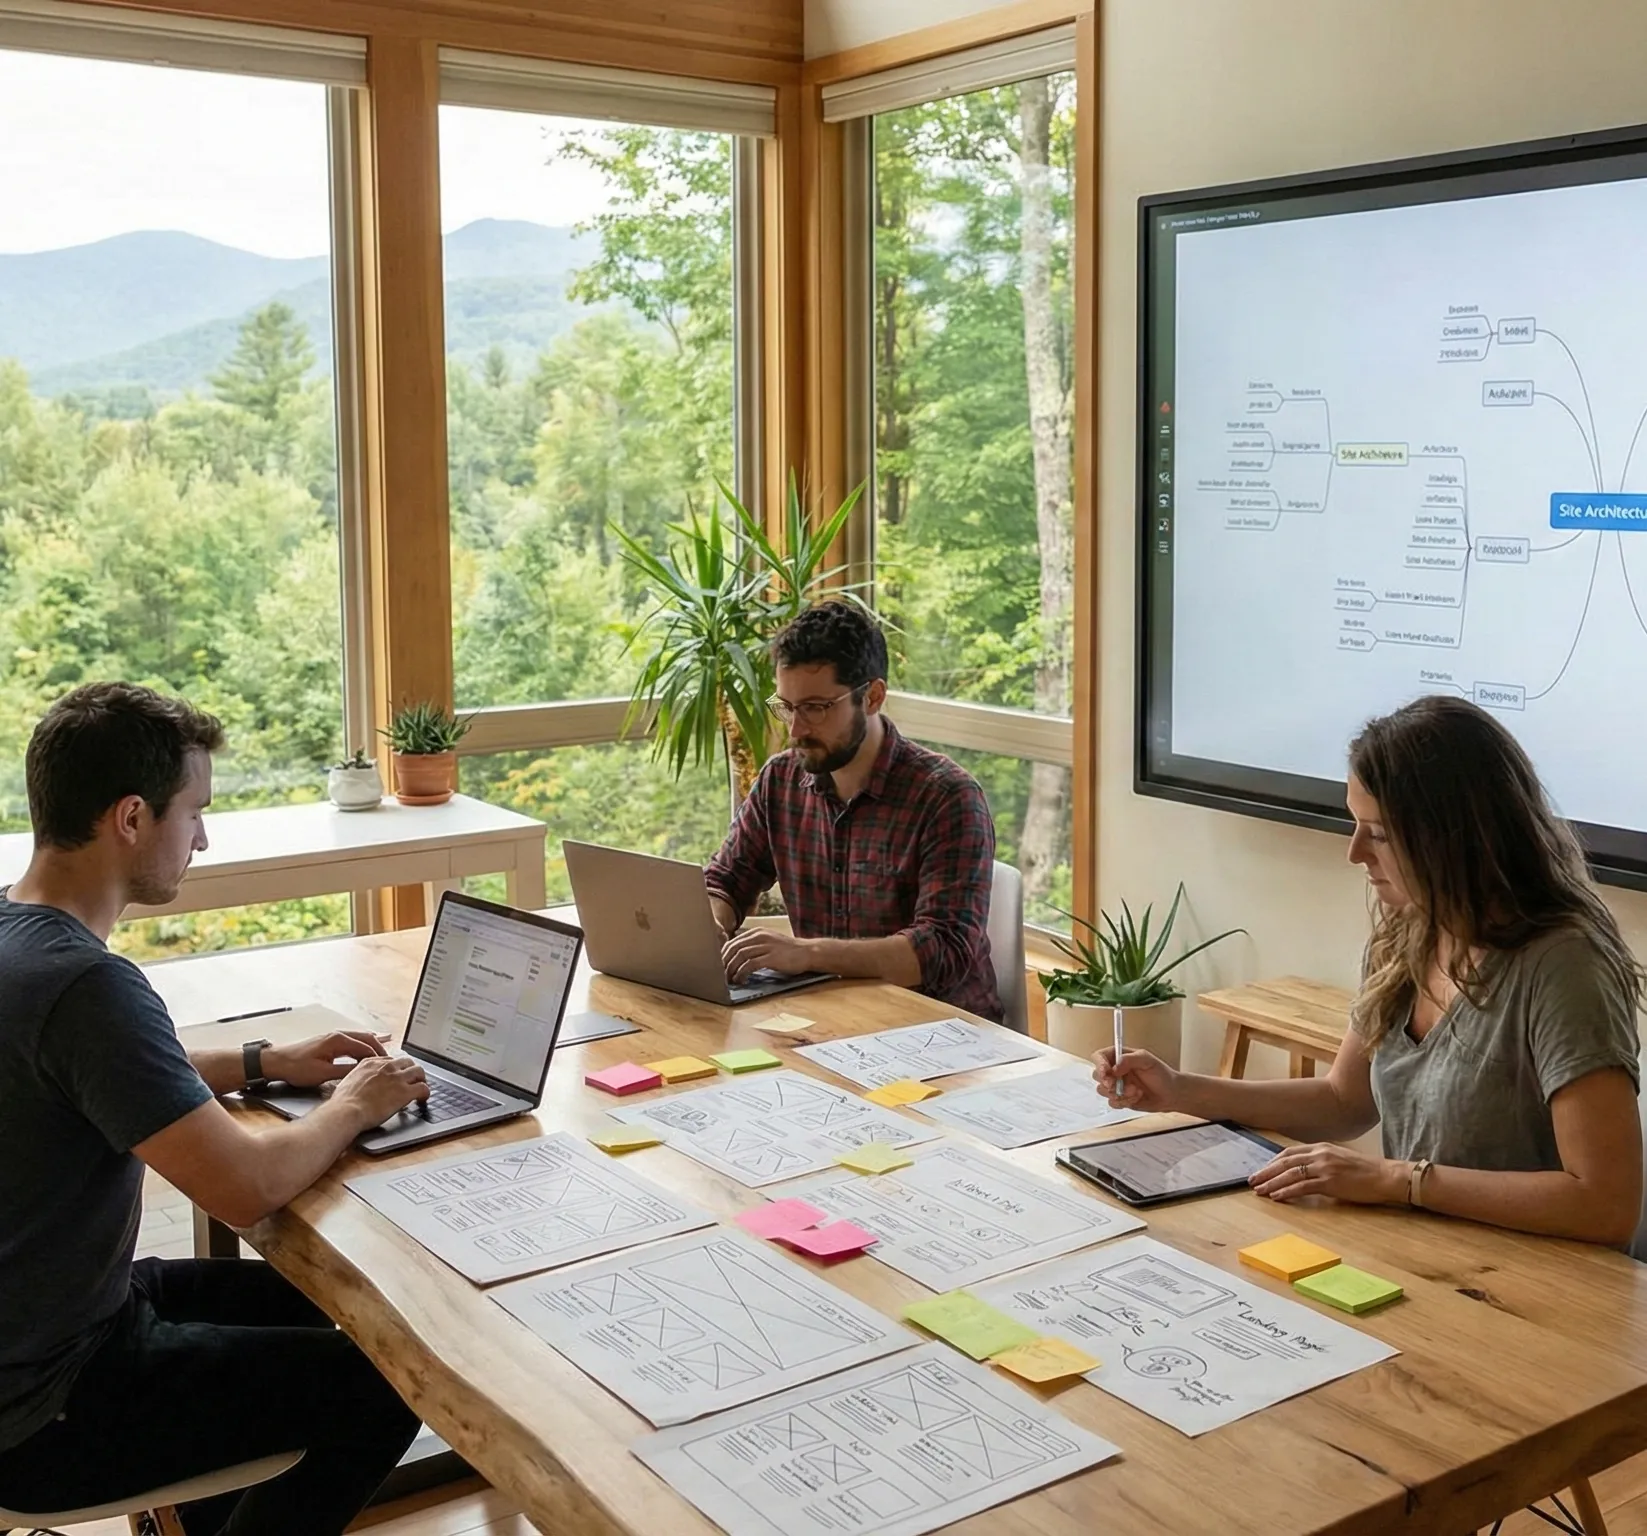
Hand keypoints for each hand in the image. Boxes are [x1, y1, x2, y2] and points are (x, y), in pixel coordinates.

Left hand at [262, 1031, 389, 1088]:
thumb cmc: (296, 1066)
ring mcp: (334, 1037)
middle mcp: (338, 1035)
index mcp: (338, 1041)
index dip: (379, 1057)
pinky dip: (364, 1042)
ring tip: (388, 1049)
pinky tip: (371, 1041)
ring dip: (374, 1044)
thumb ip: (344, 1072)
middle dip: (381, 1049)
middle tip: (392, 1060)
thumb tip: (362, 1072)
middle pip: (367, 1038)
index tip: (390, 1066)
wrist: (276, 1061)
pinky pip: (353, 1039)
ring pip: (361, 1038)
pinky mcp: (330, 1041)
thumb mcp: (322, 1074)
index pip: (366, 1047)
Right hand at [326, 1055, 428, 1131]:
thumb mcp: (348, 1081)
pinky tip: (423, 1099)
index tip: (398, 1075)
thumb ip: (359, 1078)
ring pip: (419, 1071)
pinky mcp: (405, 1091)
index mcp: (370, 1062)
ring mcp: (397, 1078)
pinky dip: (426, 1093)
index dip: (396, 1068)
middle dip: (411, 1071)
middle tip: (412, 1080)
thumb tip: (363, 1085)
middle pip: (407, 1062)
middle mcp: (386, 1066)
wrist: (346, 1111)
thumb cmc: (343, 1102)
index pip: (391, 1060)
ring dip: (421, 1080)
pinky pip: (423, 1088)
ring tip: (421, 1088)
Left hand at [722, 928, 814, 982]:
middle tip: (720, 976)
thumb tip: (735, 959)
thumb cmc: (788, 952)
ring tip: (729, 980)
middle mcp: (760, 936)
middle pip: (733, 948)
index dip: (723, 956)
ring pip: (740, 956)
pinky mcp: (771, 957)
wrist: (808, 952)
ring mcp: (766, 946)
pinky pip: (750, 965)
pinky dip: (742, 973)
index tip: (719, 967)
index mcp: (757, 932)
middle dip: (724, 963)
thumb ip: (754, 947)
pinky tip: (741, 980)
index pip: (733, 942)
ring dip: (731, 969)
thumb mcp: (769, 943)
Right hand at [1092, 1047, 1181, 1112]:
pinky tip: (1137, 1098)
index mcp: (1119, 1057)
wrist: (1171, 1095)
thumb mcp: (1147, 1060)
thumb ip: (1129, 1059)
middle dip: (1107, 1082)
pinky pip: (1112, 1103)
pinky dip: (1124, 1102)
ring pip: (1103, 1091)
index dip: (1099, 1064)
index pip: (1100, 1057)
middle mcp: (1115, 1071)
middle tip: (1116, 1085)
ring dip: (1119, 1093)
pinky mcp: (1120, 1099)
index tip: (1106, 1072)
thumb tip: (1114, 1066)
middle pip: (1097, 1075)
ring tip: (1136, 1091)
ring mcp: (1117, 1086)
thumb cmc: (1162, 1074)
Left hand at [1249, 1142, 1405, 1205]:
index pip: (1290, 1153)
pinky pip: (1302, 1187)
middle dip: (1266, 1171)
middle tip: (1252, 1180)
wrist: (1387, 1176)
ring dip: (1271, 1182)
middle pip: (1285, 1161)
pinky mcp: (1330, 1182)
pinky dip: (1286, 1191)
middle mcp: (1320, 1154)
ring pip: (1290, 1174)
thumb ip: (1322, 1161)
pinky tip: (1277, 1196)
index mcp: (1322, 1147)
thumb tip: (1305, 1171)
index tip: (1262, 1170)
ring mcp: (1325, 1167)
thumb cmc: (1367, 1171)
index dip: (1273, 1162)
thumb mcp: (1340, 1159)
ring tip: (1259, 1190)